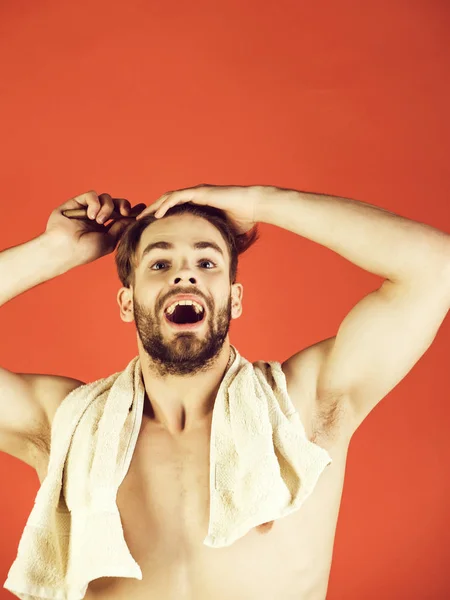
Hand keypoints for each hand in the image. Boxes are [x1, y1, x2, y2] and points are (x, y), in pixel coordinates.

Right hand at [45, 191, 145, 264]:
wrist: (64, 249)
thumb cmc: (85, 251)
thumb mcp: (109, 241)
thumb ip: (121, 228)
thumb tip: (134, 219)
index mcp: (105, 228)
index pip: (121, 215)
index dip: (132, 211)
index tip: (143, 208)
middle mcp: (97, 217)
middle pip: (116, 203)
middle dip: (124, 206)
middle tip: (125, 212)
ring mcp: (86, 209)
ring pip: (105, 198)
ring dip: (107, 208)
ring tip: (100, 221)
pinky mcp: (76, 203)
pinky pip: (92, 195)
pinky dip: (95, 203)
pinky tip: (92, 215)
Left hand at [136, 184, 262, 234]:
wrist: (254, 206)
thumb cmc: (242, 220)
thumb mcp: (221, 233)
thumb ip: (212, 241)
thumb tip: (209, 261)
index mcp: (197, 206)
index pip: (173, 211)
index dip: (160, 219)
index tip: (149, 231)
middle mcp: (194, 197)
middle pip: (166, 203)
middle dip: (151, 213)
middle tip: (138, 224)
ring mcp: (196, 193)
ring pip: (167, 198)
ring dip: (153, 208)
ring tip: (141, 218)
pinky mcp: (199, 192)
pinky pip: (177, 197)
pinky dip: (165, 205)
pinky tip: (156, 214)